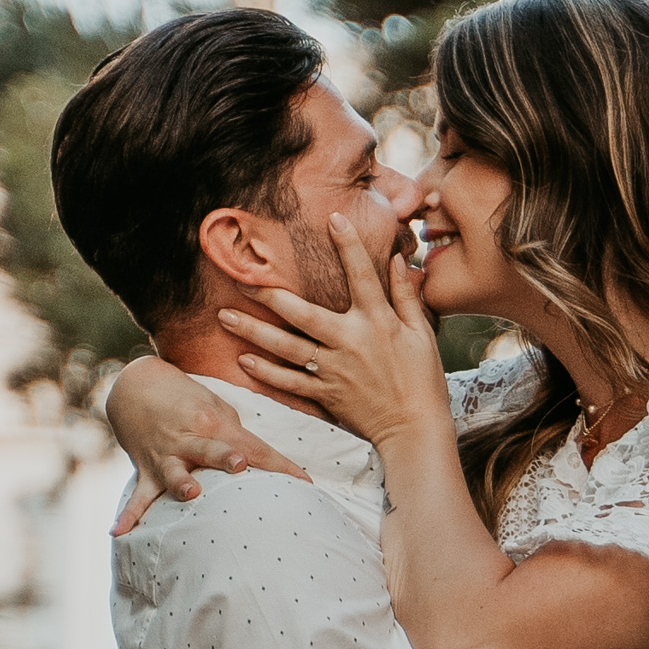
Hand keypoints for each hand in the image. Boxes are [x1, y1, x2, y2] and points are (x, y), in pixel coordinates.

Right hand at [107, 357, 308, 536]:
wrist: (136, 386)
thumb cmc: (188, 399)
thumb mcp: (217, 406)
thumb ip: (237, 434)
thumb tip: (259, 461)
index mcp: (214, 423)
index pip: (255, 448)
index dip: (281, 466)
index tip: (305, 484)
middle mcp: (190, 439)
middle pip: (213, 451)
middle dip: (226, 458)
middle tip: (240, 465)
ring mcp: (166, 456)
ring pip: (175, 472)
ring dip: (182, 483)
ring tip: (190, 494)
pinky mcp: (146, 470)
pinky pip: (139, 496)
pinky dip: (130, 515)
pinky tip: (119, 533)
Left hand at [218, 213, 451, 447]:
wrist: (415, 429)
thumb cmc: (423, 380)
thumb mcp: (422, 334)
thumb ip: (406, 295)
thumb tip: (397, 258)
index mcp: (377, 322)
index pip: (361, 275)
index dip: (348, 245)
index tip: (332, 218)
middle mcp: (350, 342)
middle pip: (302, 313)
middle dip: (270, 294)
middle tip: (242, 278)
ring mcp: (334, 370)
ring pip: (287, 347)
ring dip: (254, 331)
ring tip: (226, 316)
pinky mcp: (326, 394)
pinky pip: (289, 382)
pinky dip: (266, 372)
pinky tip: (244, 359)